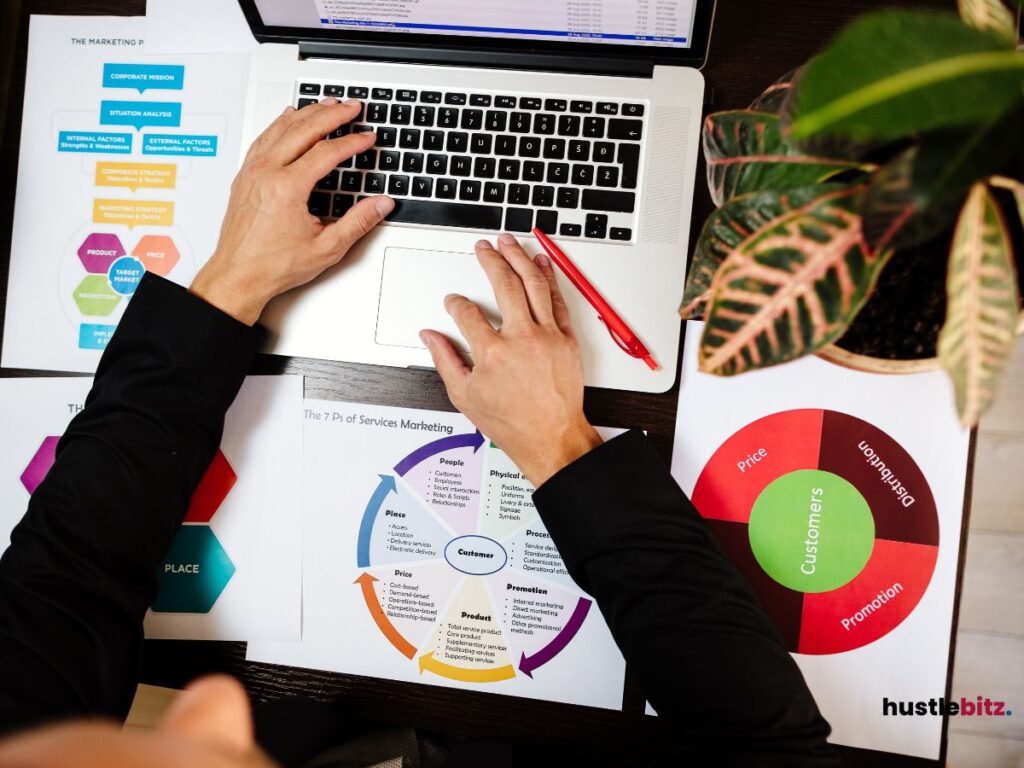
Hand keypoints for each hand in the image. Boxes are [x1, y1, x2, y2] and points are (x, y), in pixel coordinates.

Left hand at [190, 98, 394, 324]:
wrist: (237, 276)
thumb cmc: (272, 265)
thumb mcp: (326, 248)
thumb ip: (358, 223)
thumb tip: (380, 205)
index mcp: (286, 188)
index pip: (326, 152)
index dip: (352, 142)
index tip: (367, 138)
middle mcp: (266, 173)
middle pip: (304, 129)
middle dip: (332, 114)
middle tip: (352, 107)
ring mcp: (252, 171)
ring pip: (281, 128)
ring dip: (307, 113)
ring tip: (327, 104)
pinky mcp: (244, 176)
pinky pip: (264, 138)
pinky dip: (280, 123)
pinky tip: (288, 117)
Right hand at [420, 234, 602, 487]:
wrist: (552, 437)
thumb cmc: (514, 423)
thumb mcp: (465, 396)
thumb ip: (445, 360)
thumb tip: (430, 336)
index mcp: (492, 353)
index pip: (467, 313)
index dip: (456, 304)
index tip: (453, 301)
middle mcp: (521, 339)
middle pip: (503, 285)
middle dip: (490, 260)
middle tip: (483, 248)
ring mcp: (547, 336)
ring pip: (533, 284)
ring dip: (519, 258)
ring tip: (509, 243)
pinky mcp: (566, 339)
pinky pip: (557, 300)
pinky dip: (549, 278)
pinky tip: (541, 263)